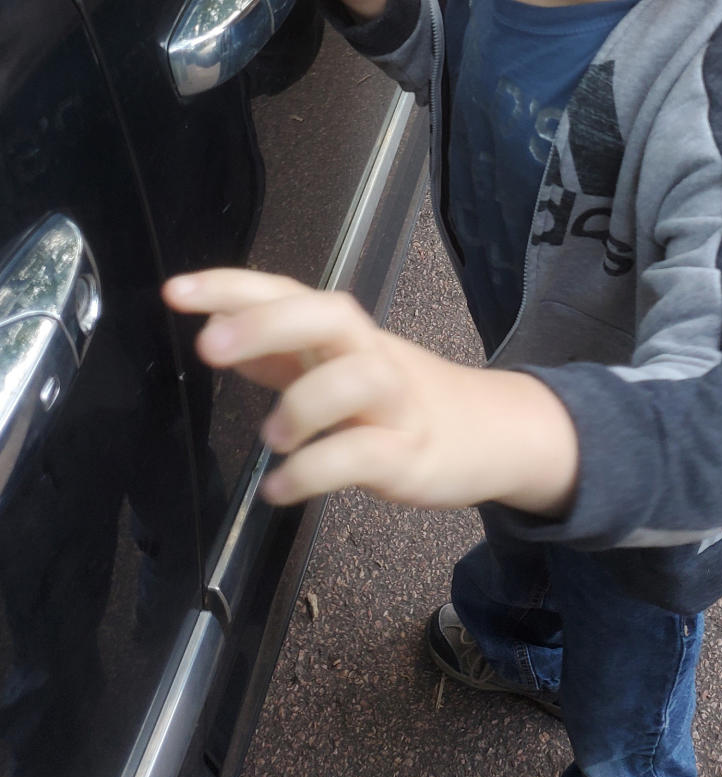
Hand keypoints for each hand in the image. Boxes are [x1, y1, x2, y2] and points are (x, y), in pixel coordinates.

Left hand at [162, 268, 578, 514]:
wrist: (491, 431)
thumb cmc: (400, 398)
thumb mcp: (337, 366)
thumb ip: (279, 353)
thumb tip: (217, 332)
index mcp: (342, 333)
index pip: (288, 292)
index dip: (233, 288)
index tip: (174, 292)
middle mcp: (369, 355)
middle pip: (328, 316)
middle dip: (266, 323)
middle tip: (209, 346)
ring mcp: (395, 403)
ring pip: (357, 378)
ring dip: (303, 404)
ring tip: (272, 439)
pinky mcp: (410, 453)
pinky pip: (363, 456)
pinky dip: (315, 472)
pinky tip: (281, 489)